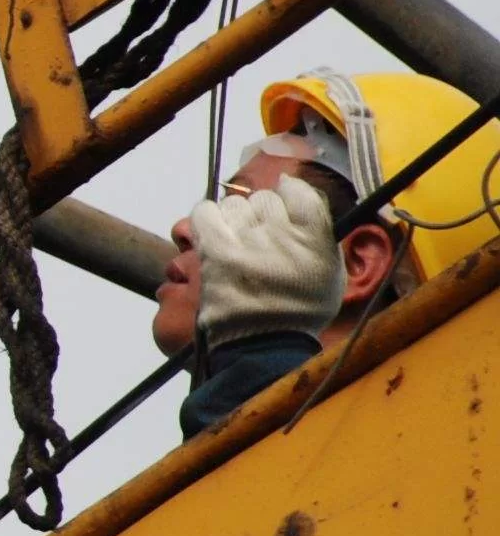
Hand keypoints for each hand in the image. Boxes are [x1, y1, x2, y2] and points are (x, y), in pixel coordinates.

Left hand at [186, 175, 343, 343]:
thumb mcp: (330, 273)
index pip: (299, 191)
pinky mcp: (215, 250)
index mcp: (315, 239)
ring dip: (236, 219)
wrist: (264, 344)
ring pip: (235, 204)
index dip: (290, 194)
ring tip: (238, 243)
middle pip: (265, 199)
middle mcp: (282, 233)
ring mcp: (246, 240)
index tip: (285, 206)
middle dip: (263, 215)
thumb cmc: (298, 310)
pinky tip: (215, 232)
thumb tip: (297, 194)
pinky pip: (204, 212)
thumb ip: (319, 234)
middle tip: (261, 239)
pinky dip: (208, 217)